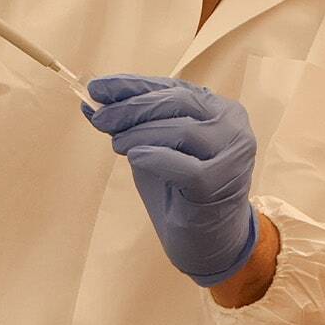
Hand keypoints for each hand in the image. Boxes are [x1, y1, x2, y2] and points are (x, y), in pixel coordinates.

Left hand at [83, 75, 259, 285]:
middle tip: (101, 118)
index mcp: (217, 108)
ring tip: (116, 144)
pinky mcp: (223, 183)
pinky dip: (157, 158)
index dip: (132, 85)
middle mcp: (231, 124)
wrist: (208, 240)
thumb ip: (130, 124)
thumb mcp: (152, 148)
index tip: (97, 87)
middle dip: (132, 108)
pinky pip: (187, 167)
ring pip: (181, 131)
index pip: (171, 87)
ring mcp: (233, 154)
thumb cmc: (181, 190)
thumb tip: (92, 102)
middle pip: (176, 103)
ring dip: (140, 134)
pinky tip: (135, 158)